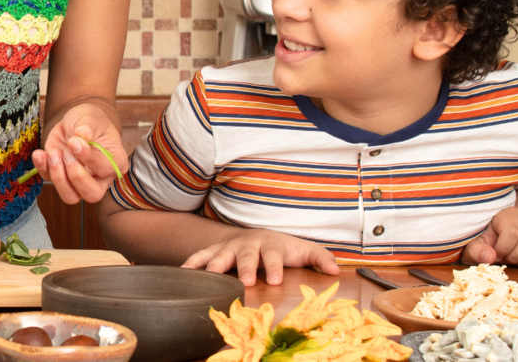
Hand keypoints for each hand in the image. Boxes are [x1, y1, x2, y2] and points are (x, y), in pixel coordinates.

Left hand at [31, 102, 127, 204]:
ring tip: (53, 152)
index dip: (88, 158)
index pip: (105, 169)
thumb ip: (88, 126)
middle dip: (75, 176)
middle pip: (92, 194)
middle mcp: (100, 177)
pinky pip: (49, 180)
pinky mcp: (60, 175)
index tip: (74, 142)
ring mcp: (79, 180)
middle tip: (66, 152)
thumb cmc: (91, 120)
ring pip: (70, 196)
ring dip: (58, 176)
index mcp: (115, 162)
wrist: (77, 121)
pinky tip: (40, 153)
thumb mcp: (92, 117)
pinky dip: (42, 168)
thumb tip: (83, 134)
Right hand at [183, 228, 340, 285]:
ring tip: (209, 276)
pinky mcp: (215, 251)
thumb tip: (335, 270)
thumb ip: (319, 258)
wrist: (257, 236)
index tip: (277, 281)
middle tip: (246, 281)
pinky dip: (192, 262)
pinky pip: (201, 255)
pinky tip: (183, 272)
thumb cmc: (283, 248)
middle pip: (247, 255)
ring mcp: (230, 247)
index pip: (274, 255)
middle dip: (245, 267)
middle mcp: (249, 244)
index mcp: (271, 245)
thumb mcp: (303, 250)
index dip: (276, 267)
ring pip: (221, 254)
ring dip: (215, 264)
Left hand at [461, 207, 517, 267]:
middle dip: (515, 258)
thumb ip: (477, 250)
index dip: (503, 249)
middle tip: (506, 258)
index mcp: (510, 214)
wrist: (503, 236)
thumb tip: (490, 257)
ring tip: (516, 259)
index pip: (512, 233)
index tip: (496, 253)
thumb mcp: (476, 244)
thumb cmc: (488, 240)